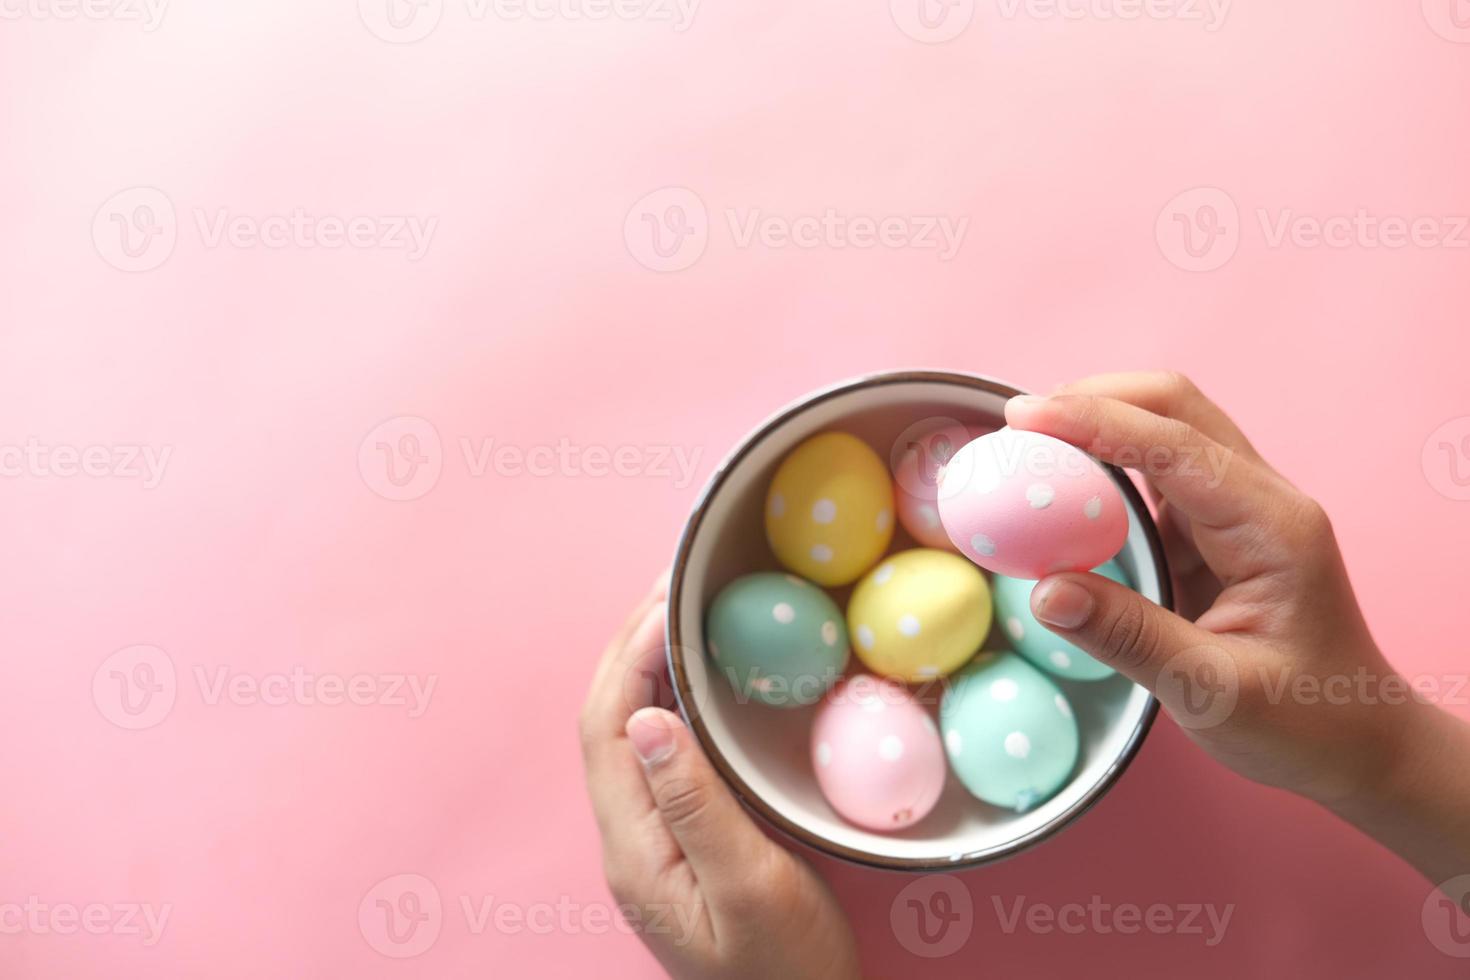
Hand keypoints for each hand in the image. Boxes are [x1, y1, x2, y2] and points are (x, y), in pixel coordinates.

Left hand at [579, 575, 860, 979]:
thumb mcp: (754, 889)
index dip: (629, 654)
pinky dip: (674, 698)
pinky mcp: (678, 837)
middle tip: (676, 581)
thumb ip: (698, 806)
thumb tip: (649, 719)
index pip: (606, 727)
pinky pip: (661, 749)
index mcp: (634, 846)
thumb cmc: (786, 970)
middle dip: (630, 644)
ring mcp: (650, 838)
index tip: (670, 598)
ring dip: (648, 664)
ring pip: (629, 730)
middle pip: (607, 720)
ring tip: (687, 607)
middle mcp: (629, 837)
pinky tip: (706, 674)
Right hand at [1005, 371, 1469, 884]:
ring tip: (1028, 448)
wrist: (1359, 743)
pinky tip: (1062, 489)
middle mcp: (1260, 499)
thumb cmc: (1303, 723)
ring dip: (1097, 426)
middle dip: (1094, 399)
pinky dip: (1104, 467)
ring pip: (1164, 430)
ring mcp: (1239, 509)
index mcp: (1271, 527)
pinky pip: (1155, 474)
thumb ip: (1128, 637)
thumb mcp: (1213, 693)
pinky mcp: (1215, 530)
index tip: (1021, 418)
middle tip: (1017, 425)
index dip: (1094, 421)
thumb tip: (1043, 592)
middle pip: (1174, 406)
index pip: (1174, 444)